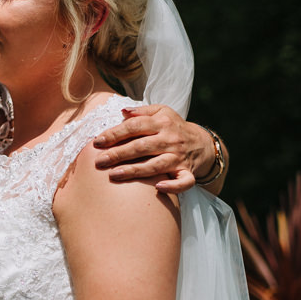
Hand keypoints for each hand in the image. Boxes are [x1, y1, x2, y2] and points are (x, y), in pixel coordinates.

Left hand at [92, 105, 212, 193]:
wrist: (203, 143)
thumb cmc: (175, 127)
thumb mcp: (162, 112)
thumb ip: (142, 111)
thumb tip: (122, 112)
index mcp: (162, 122)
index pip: (135, 127)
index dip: (115, 134)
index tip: (97, 142)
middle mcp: (170, 139)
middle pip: (141, 146)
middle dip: (118, 154)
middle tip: (99, 161)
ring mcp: (179, 157)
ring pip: (156, 165)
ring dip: (134, 171)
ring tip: (114, 175)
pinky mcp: (187, 172)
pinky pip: (183, 182)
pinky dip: (173, 186)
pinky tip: (159, 187)